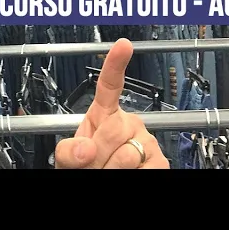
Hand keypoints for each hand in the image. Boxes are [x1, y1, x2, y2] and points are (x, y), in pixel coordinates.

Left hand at [55, 38, 169, 168]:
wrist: (95, 184)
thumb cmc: (83, 168)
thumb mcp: (68, 159)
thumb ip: (69, 151)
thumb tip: (86, 149)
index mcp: (104, 115)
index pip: (110, 86)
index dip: (116, 64)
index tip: (123, 45)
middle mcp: (129, 124)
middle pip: (113, 130)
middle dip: (99, 154)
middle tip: (94, 165)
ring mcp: (146, 142)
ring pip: (127, 154)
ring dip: (111, 170)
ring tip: (106, 172)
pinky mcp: (160, 162)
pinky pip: (144, 169)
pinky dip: (131, 177)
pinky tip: (128, 175)